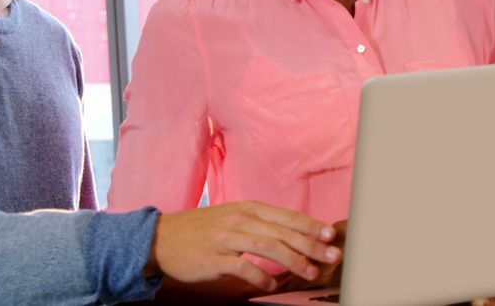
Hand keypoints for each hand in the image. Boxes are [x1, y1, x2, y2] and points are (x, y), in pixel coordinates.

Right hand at [145, 201, 340, 291]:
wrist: (162, 238)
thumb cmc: (203, 230)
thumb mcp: (234, 217)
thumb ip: (262, 224)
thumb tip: (295, 235)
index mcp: (248, 208)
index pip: (286, 216)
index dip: (311, 225)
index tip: (331, 234)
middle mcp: (239, 219)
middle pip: (282, 231)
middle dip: (311, 243)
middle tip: (332, 255)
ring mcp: (226, 238)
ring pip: (267, 246)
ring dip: (293, 260)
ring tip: (310, 271)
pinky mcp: (213, 258)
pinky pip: (242, 267)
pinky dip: (260, 277)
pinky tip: (271, 286)